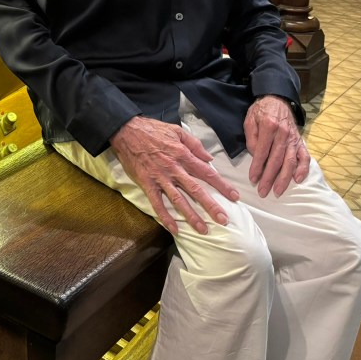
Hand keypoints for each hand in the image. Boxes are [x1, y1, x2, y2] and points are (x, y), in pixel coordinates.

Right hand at [109, 116, 239, 234]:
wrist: (126, 131)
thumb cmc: (152, 130)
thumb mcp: (177, 130)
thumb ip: (194, 144)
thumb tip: (209, 158)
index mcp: (183, 154)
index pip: (207, 172)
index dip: (221, 185)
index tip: (234, 197)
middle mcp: (174, 168)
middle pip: (196, 189)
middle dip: (210, 206)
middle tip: (223, 220)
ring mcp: (160, 177)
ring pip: (178, 199)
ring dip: (191, 215)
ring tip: (202, 229)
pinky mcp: (147, 183)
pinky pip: (157, 203)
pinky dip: (165, 216)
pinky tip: (174, 229)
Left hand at [244, 95, 309, 197]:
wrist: (277, 99)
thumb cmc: (261, 111)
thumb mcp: (249, 119)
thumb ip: (251, 137)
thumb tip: (255, 155)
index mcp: (269, 126)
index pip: (262, 151)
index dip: (257, 167)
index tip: (253, 179)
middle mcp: (283, 133)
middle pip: (276, 160)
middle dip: (269, 178)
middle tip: (263, 191)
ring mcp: (293, 138)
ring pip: (290, 161)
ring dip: (284, 178)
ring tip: (278, 191)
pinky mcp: (300, 141)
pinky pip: (304, 156)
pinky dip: (303, 169)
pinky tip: (298, 179)